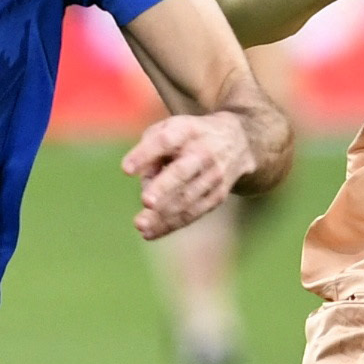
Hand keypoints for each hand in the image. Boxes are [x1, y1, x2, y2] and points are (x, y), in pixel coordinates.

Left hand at [122, 111, 255, 240]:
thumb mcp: (168, 129)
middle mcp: (203, 152)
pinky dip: (171, 225)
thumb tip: (144, 182)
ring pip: (187, 199)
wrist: (238, 141)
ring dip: (163, 215)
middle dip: (164, 187)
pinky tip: (149, 233)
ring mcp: (214, 175)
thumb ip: (149, 150)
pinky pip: (193, 213)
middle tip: (146, 201)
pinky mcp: (218, 195)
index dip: (145, 154)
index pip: (165, 140)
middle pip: (182, 171)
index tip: (126, 169)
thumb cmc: (188, 137)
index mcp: (187, 130)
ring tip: (140, 225)